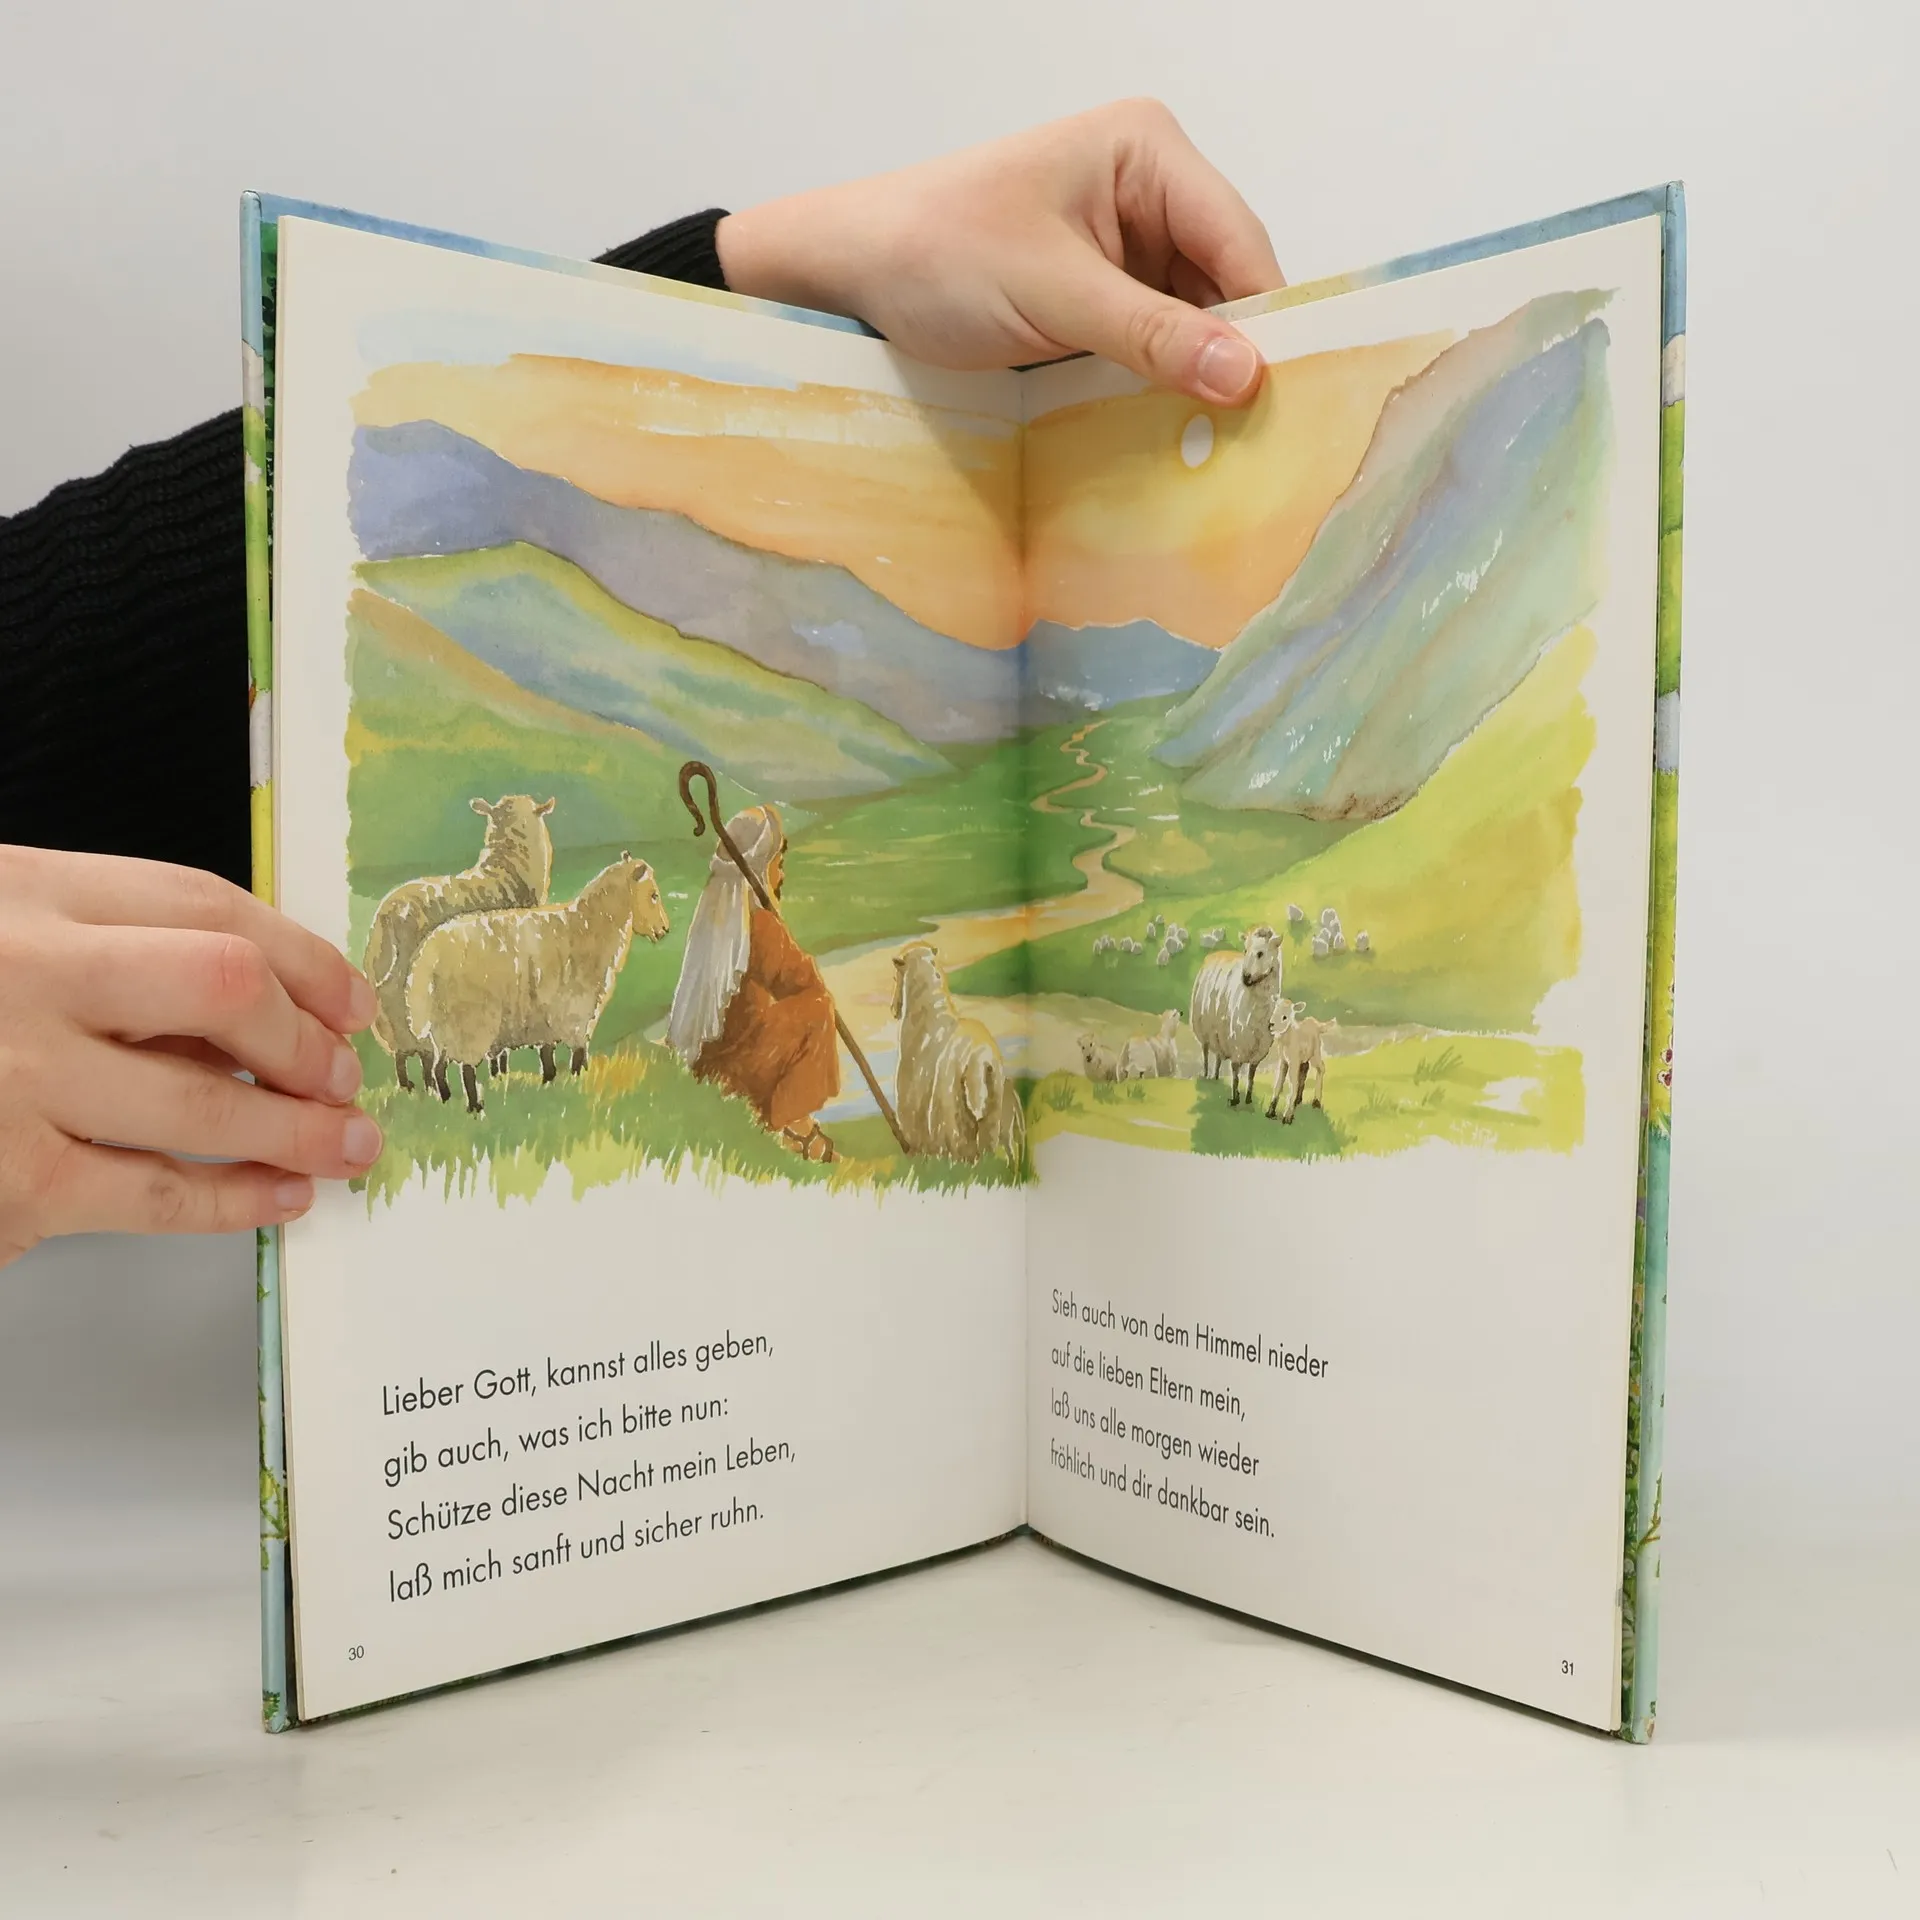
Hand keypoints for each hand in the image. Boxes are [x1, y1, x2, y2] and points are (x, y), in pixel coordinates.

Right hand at [0, 845, 380, 1265]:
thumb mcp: (6, 931)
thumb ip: (105, 951)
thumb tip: (262, 1009)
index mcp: (25, 894)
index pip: (205, 905)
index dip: (303, 955)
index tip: (351, 998)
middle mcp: (24, 975)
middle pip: (224, 988)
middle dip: (305, 1038)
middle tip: (346, 1076)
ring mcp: (13, 1080)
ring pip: (204, 1104)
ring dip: (298, 1131)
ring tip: (347, 1145)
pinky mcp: (11, 1181)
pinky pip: (154, 1195)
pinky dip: (235, 1202)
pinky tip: (280, 1197)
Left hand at [717, 99, 1283, 405]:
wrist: (852, 274)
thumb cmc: (935, 254)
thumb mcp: (1049, 294)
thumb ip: (1149, 333)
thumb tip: (1244, 374)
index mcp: (1146, 152)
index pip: (1238, 240)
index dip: (1266, 320)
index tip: (1283, 400)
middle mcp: (1149, 190)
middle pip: (1226, 284)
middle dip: (1233, 355)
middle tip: (1253, 441)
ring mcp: (1126, 247)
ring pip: (1196, 323)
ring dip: (1198, 380)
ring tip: (1215, 446)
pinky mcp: (1101, 298)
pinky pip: (1154, 345)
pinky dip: (1161, 387)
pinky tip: (1170, 432)